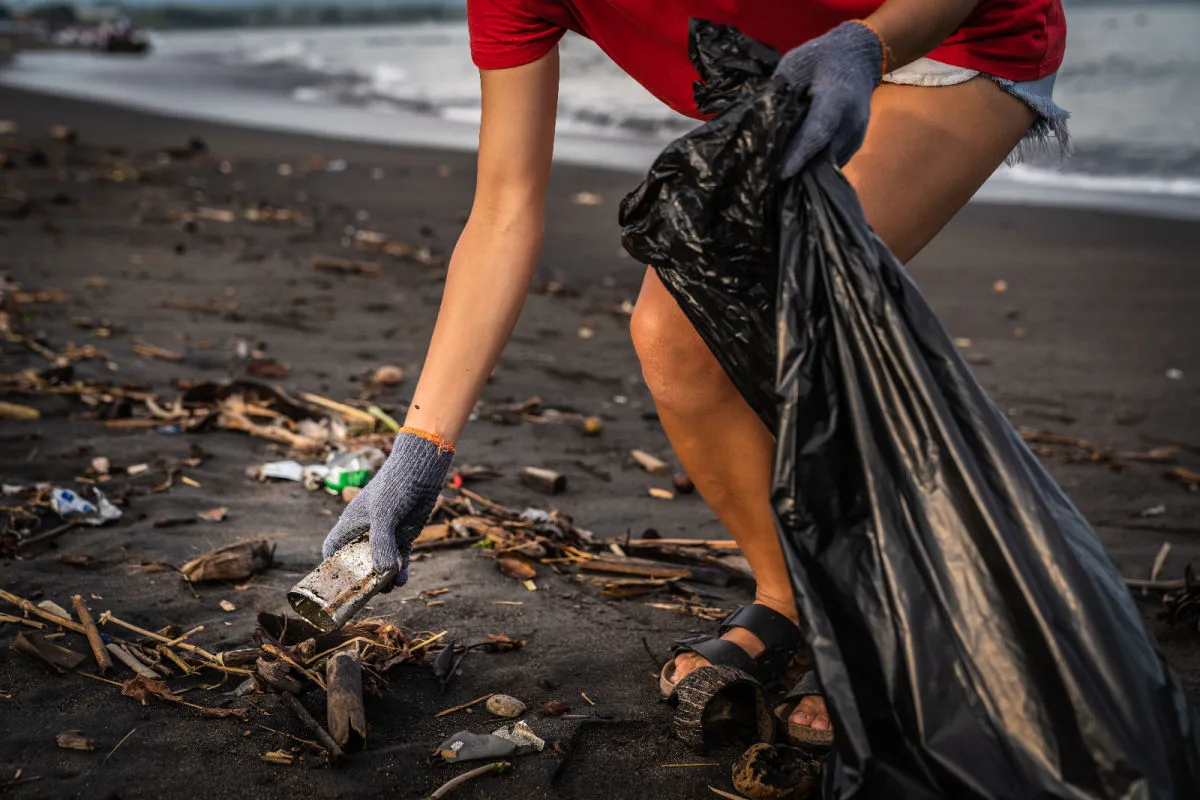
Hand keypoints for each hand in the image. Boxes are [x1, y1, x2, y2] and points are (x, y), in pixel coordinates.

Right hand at [321, 429, 453, 586]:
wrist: (421, 468)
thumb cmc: (395, 485)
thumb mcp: (384, 514)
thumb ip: (382, 542)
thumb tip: (383, 573)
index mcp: (351, 523)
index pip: (333, 549)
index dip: (332, 566)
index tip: (337, 584)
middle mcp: (366, 530)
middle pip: (357, 562)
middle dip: (362, 578)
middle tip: (367, 594)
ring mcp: (386, 534)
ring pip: (380, 563)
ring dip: (383, 578)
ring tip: (389, 587)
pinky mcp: (404, 535)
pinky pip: (400, 558)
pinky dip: (401, 571)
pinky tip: (402, 580)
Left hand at [774, 21, 885, 178]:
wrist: (857, 58)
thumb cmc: (821, 58)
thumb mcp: (795, 64)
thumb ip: (780, 92)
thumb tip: (759, 120)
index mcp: (838, 97)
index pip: (819, 130)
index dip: (799, 154)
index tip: (780, 174)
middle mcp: (852, 121)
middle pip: (822, 154)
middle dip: (796, 170)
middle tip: (767, 182)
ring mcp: (856, 136)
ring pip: (826, 163)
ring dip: (804, 172)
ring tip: (776, 179)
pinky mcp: (854, 146)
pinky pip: (831, 162)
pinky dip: (812, 166)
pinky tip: (792, 168)